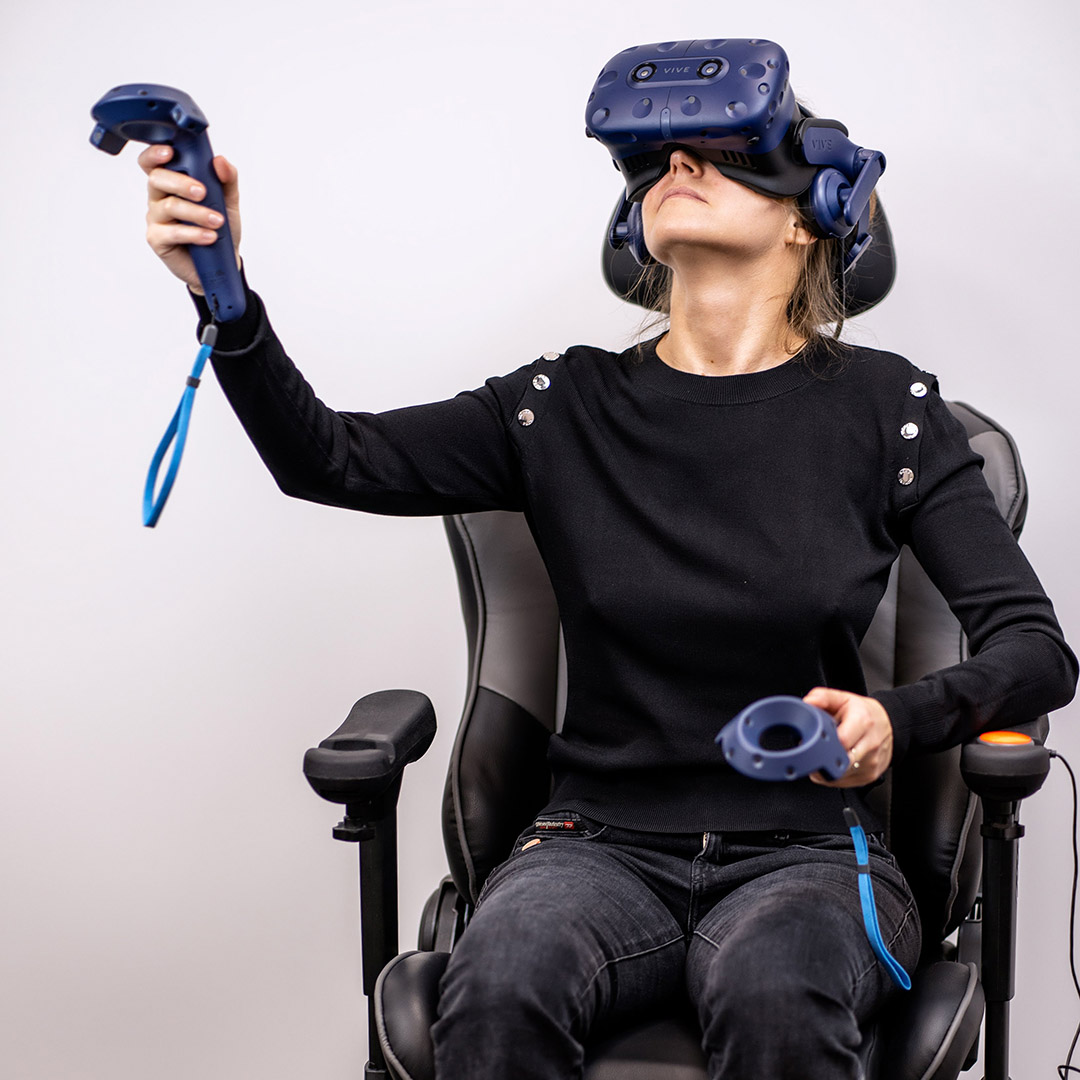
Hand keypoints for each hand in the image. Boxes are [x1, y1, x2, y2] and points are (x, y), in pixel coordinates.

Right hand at [139, 145, 241, 294]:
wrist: (224, 263)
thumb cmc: (221, 229)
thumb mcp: (228, 202)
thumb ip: (227, 180)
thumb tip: (220, 161)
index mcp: (171, 183)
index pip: (154, 162)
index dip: (155, 154)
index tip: (170, 152)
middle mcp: (159, 197)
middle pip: (157, 179)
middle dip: (181, 183)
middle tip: (203, 192)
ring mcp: (156, 218)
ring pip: (168, 206)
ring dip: (196, 213)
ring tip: (217, 221)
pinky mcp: (157, 239)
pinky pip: (171, 232)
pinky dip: (193, 233)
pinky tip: (209, 237)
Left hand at [803, 687, 893, 786]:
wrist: (890, 725)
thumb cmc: (864, 713)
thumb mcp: (844, 699)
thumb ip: (823, 697)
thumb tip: (808, 702)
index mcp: (863, 722)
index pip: (841, 741)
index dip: (822, 743)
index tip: (812, 741)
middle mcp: (870, 744)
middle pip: (841, 762)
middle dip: (823, 759)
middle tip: (814, 752)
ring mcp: (871, 763)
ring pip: (840, 776)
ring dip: (826, 769)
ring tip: (826, 755)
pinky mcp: (870, 776)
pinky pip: (845, 783)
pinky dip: (834, 776)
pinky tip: (834, 764)